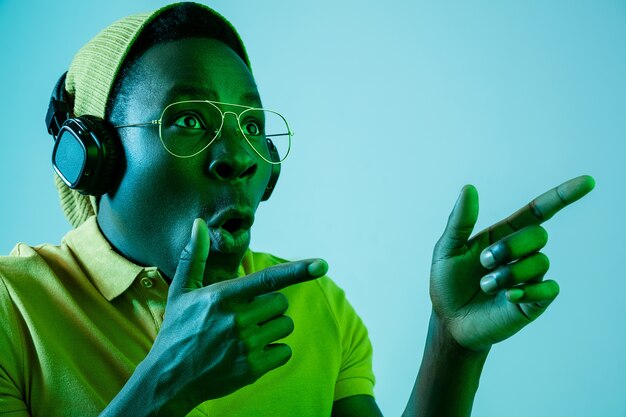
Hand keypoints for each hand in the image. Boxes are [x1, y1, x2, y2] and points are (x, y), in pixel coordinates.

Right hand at [149, 218, 327, 408]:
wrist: (170, 378)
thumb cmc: (178, 330)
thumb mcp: (182, 291)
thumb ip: (194, 256)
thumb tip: (199, 222)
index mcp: (223, 297)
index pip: (268, 279)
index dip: (298, 270)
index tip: (322, 264)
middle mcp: (237, 320)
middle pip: (281, 302)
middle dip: (270, 306)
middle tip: (247, 315)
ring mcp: (246, 346)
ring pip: (285, 326)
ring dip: (273, 328)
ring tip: (246, 335)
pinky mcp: (253, 368)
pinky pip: (284, 351)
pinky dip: (274, 352)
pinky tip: (251, 353)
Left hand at [430, 175, 594, 351]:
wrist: (449, 321)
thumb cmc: (447, 283)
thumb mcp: (447, 249)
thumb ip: (460, 220)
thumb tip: (469, 188)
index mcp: (503, 235)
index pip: (539, 211)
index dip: (562, 196)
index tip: (588, 182)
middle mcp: (521, 253)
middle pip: (538, 234)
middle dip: (510, 246)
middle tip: (484, 263)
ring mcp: (530, 277)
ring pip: (540, 262)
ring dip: (509, 273)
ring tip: (487, 286)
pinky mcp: (535, 301)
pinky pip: (549, 288)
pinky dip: (527, 289)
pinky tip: (508, 296)